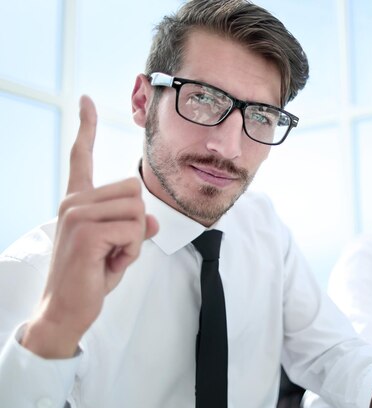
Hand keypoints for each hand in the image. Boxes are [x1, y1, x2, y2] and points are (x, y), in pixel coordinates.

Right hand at [21, 95, 158, 357]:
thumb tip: (151, 219)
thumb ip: (132, 227)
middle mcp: (74, 201)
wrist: (65, 310)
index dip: (87, 128)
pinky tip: (108, 264)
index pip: (82, 157)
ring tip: (110, 257)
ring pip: (137, 210)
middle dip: (135, 224)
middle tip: (114, 249)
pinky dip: (130, 252)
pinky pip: (133, 231)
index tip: (86, 100)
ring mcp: (78, 214)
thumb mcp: (118, 248)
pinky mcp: (87, 231)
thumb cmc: (90, 277)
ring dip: (133, 240)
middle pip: (134, 190)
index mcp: (77, 200)